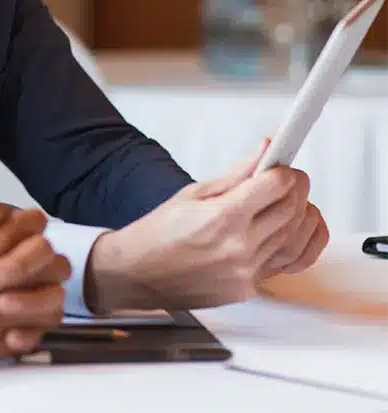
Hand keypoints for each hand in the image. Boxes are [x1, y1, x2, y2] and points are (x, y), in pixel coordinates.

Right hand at [84, 139, 326, 312]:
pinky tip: (303, 230)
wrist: (138, 273)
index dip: (284, 171)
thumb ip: (235, 174)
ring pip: (296, 236)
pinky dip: (303, 244)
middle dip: (297, 188)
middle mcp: (238, 247)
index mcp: (222, 217)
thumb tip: (263, 152)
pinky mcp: (249, 288)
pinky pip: (289, 263)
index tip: (282, 165)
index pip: (275, 186)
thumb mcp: (192, 194)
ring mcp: (246, 271)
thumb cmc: (157, 235)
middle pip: (291, 209)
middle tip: (290, 178)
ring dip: (302, 214)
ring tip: (294, 201)